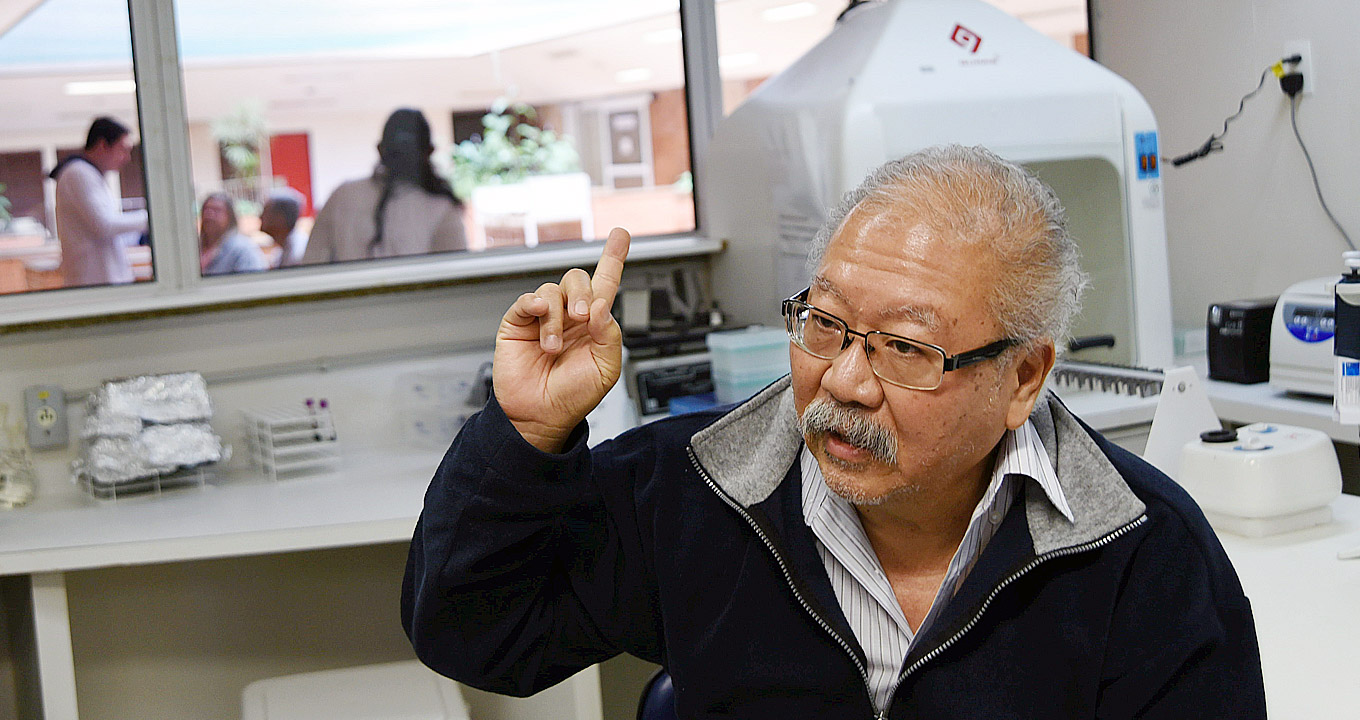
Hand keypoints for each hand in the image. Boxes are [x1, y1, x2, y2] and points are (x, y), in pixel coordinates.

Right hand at [493, 227, 630, 451]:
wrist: (540, 415)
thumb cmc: (573, 395)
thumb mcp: (606, 369)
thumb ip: (610, 335)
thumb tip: (600, 306)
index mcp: (593, 323)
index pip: (605, 283)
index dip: (614, 258)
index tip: (621, 235)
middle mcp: (569, 315)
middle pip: (577, 279)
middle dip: (581, 292)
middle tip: (581, 317)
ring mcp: (543, 317)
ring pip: (552, 289)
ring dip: (556, 317)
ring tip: (553, 346)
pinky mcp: (518, 323)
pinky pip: (526, 300)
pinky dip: (534, 304)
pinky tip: (539, 320)